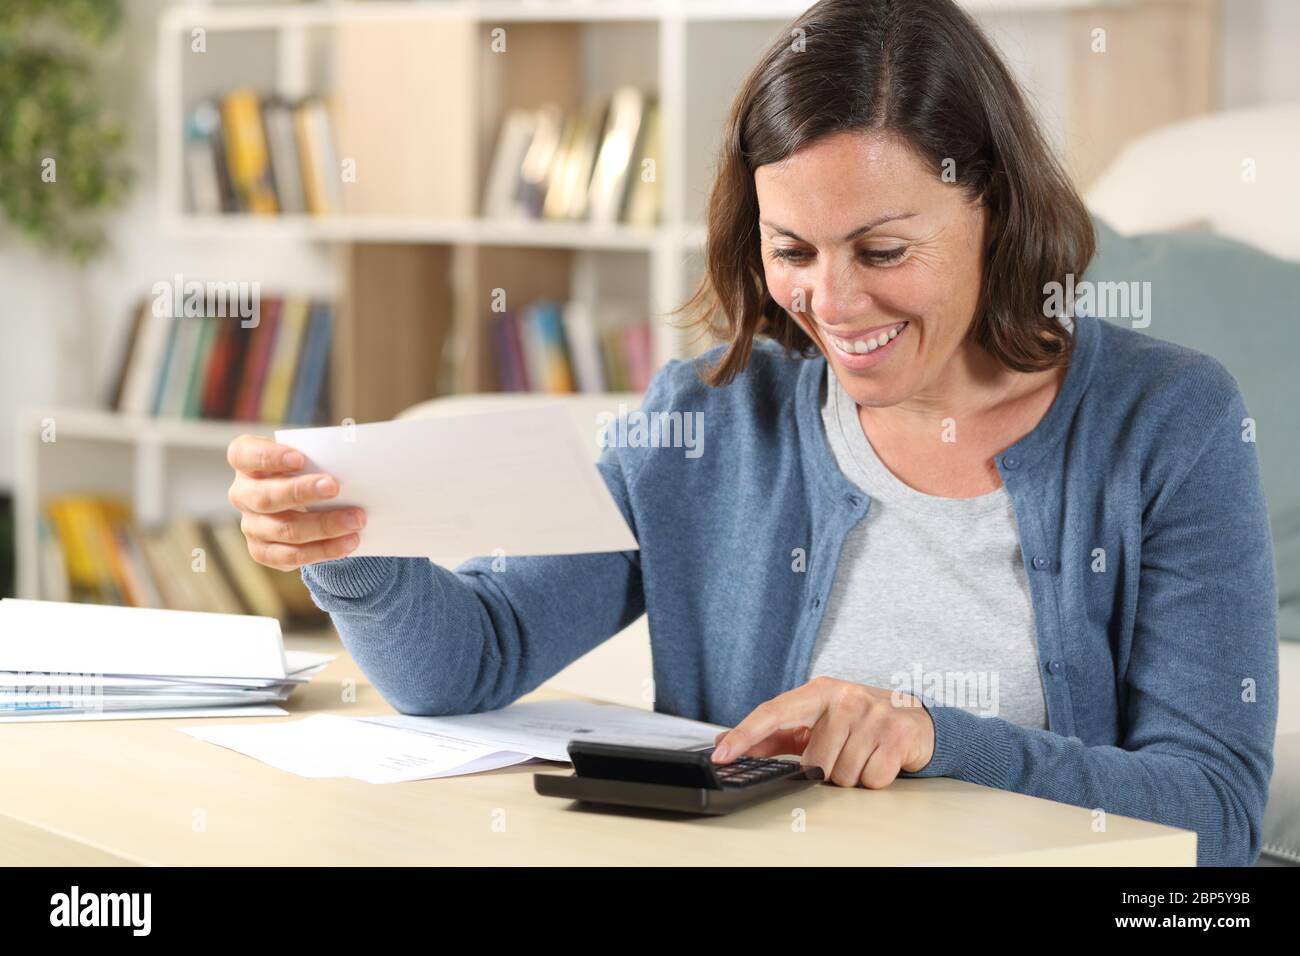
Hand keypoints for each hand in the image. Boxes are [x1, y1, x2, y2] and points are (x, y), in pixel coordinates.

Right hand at [226, 434, 365, 570]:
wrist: (306, 500)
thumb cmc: (307, 468)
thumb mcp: (308, 456)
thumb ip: (319, 458)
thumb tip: (350, 465)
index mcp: (246, 461)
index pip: (244, 455)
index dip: (269, 457)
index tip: (299, 458)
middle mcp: (242, 494)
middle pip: (265, 497)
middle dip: (301, 492)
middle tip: (334, 487)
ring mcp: (250, 525)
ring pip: (284, 530)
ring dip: (324, 526)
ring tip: (356, 520)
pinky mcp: (262, 551)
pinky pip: (291, 556)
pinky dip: (323, 550)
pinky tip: (348, 543)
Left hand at [711, 676, 934, 788]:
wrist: (916, 720)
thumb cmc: (859, 721)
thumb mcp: (818, 720)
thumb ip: (775, 735)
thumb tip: (728, 744)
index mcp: (819, 691)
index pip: (773, 712)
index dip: (744, 734)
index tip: (721, 754)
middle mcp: (844, 698)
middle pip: (814, 762)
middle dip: (826, 769)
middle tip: (842, 754)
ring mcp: (872, 714)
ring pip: (842, 775)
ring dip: (851, 775)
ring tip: (863, 754)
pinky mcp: (897, 734)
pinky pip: (871, 779)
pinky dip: (875, 778)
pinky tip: (880, 758)